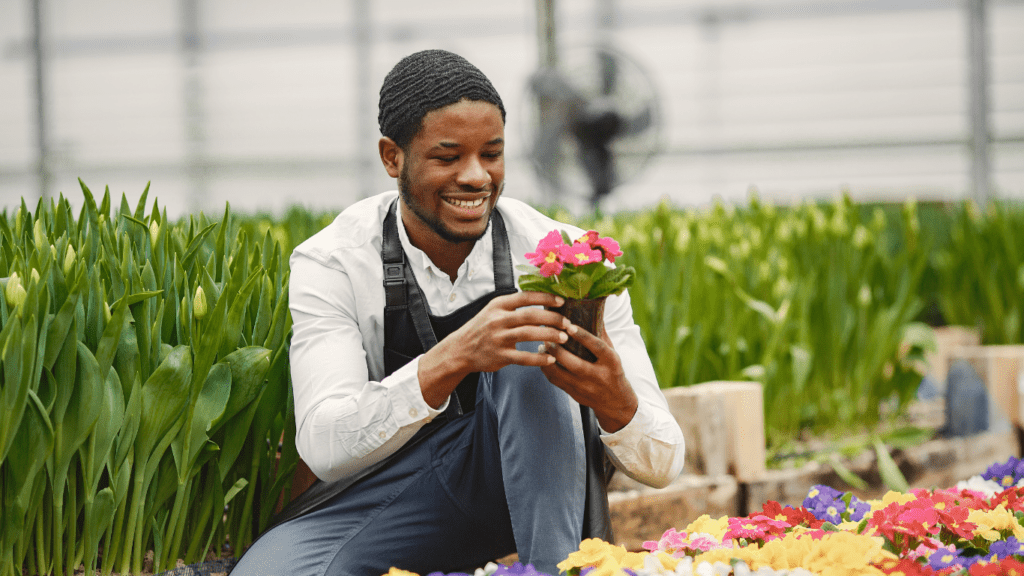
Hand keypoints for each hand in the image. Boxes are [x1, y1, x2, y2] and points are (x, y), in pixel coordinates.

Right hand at [418, 291, 568, 407]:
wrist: (461, 349)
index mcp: (499, 305)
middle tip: (568, 322)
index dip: (546, 298)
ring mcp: (499, 338)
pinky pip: (524, 358)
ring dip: (550, 336)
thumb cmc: (482, 328)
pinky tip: (551, 358)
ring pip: (529, 334)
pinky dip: (539, 358)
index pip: (526, 297)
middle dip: (553, 318)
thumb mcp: (493, 310)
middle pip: (531, 315)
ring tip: (564, 338)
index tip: (561, 301)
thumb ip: (513, 305)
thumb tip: (541, 297)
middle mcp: (498, 319)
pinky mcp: (500, 356)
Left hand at [539, 322, 638, 432]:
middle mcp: (599, 376)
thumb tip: (593, 309)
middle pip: (575, 363)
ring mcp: (585, 387)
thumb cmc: (613, 372)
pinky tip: (542, 358)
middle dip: (558, 350)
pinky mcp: (575, 394)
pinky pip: (556, 382)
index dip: (583, 336)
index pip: (597, 347)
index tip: (569, 325)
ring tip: (542, 346)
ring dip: (548, 359)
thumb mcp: (613, 353)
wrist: (616, 404)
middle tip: (547, 336)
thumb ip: (601, 334)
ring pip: (562, 375)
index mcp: (611, 362)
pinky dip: (547, 369)